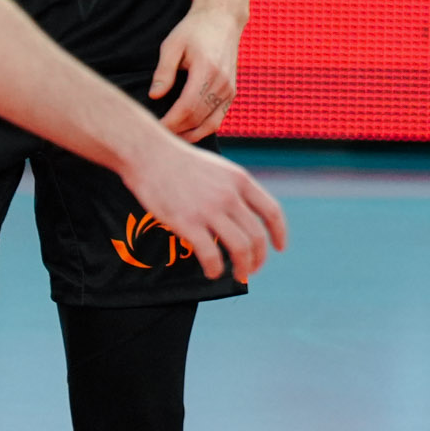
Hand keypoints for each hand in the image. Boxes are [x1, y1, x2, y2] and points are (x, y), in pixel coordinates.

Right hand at [118, 134, 287, 281]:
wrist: (149, 154)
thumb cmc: (180, 161)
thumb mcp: (218, 168)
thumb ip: (233, 188)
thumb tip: (243, 211)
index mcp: (240, 180)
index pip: (271, 211)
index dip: (279, 233)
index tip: (280, 248)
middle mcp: (229, 195)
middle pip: (256, 235)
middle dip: (258, 258)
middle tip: (252, 269)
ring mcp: (209, 209)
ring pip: (239, 247)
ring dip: (242, 267)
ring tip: (237, 275)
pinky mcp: (187, 223)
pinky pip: (210, 255)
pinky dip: (215, 269)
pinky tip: (212, 273)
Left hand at [151, 5, 243, 139]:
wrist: (223, 19)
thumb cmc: (195, 30)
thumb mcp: (173, 45)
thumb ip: (164, 71)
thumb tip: (155, 96)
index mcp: (207, 70)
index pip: (187, 107)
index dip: (170, 123)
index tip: (153, 128)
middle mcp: (222, 83)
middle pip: (197, 119)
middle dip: (176, 131)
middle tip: (155, 137)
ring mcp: (229, 89)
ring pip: (209, 124)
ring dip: (190, 135)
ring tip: (170, 139)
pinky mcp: (231, 92)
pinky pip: (218, 118)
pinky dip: (203, 129)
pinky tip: (187, 132)